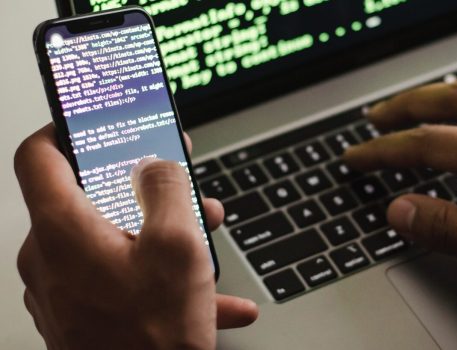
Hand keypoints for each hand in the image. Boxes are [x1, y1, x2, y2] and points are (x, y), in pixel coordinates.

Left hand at [15, 124, 257, 348]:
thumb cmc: (152, 335)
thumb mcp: (179, 245)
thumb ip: (167, 187)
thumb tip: (156, 163)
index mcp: (63, 230)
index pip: (38, 155)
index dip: (64, 128)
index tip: (90, 121)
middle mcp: (49, 259)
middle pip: (89, 200)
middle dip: (142, 189)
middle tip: (178, 184)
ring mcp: (61, 291)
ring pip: (110, 241)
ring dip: (158, 234)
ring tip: (204, 242)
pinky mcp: (78, 315)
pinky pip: (119, 280)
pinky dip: (157, 277)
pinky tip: (210, 295)